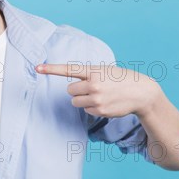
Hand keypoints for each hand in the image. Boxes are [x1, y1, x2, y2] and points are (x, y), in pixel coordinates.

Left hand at [35, 63, 161, 117]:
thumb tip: (72, 88)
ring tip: (99, 95)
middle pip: (70, 90)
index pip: (68, 69)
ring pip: (75, 101)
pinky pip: (85, 110)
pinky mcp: (100, 110)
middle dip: (77, 90)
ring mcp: (96, 99)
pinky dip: (92, 107)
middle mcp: (93, 84)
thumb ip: (88, 75)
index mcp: (93, 71)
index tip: (37, 68)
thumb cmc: (119, 79)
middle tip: (92, 88)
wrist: (141, 92)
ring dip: (83, 99)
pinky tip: (104, 103)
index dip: (51, 69)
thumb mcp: (104, 71)